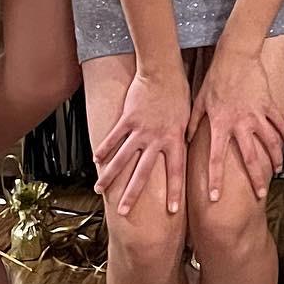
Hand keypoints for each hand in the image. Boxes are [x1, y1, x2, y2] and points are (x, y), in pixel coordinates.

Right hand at [94, 64, 190, 215]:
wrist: (163, 71)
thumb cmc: (178, 91)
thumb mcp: (188, 114)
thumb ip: (184, 133)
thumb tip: (187, 146)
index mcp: (175, 139)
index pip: (176, 171)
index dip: (175, 191)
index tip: (173, 210)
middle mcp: (157, 138)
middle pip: (143, 172)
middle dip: (132, 194)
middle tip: (124, 212)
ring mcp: (140, 130)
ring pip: (122, 158)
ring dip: (110, 176)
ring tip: (99, 190)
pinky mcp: (127, 119)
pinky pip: (114, 138)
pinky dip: (104, 148)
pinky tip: (96, 160)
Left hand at [187, 44, 283, 201]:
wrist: (236, 55)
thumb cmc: (216, 77)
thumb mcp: (199, 101)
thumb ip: (193, 122)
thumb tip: (186, 140)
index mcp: (221, 124)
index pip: (217, 158)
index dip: (216, 179)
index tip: (216, 197)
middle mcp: (241, 123)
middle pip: (251, 156)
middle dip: (257, 177)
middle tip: (261, 193)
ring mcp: (258, 113)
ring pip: (270, 140)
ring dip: (276, 156)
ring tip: (279, 168)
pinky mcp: (269, 102)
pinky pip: (279, 120)